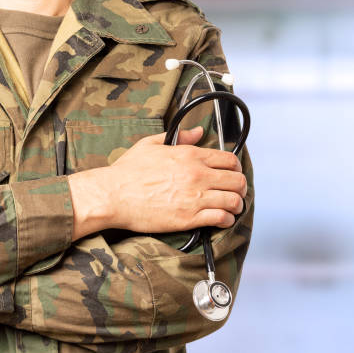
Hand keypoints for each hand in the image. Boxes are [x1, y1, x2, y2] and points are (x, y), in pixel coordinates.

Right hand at [68, 127, 246, 239]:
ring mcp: (195, 197)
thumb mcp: (151, 145)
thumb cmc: (128, 172)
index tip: (233, 174)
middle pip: (237, 181)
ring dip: (237, 206)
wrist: (113, 195)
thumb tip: (198, 132)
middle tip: (236, 193)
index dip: (236, 168)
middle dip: (241, 188)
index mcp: (190, 155)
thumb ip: (179, 136)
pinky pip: (222, 218)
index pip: (230, 160)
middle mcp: (197, 175)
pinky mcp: (189, 218)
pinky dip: (227, 220)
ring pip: (234, 201)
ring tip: (233, 209)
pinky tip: (223, 220)